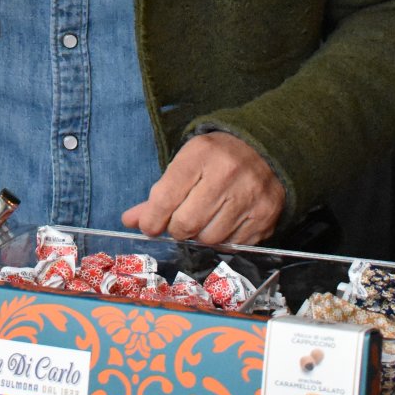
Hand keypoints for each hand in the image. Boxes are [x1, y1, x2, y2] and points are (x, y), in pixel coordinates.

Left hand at [121, 132, 284, 245]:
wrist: (264, 150)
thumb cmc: (216, 158)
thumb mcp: (185, 163)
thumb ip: (158, 194)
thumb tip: (130, 221)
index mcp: (201, 155)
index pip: (165, 198)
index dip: (152, 219)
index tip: (149, 226)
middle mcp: (227, 175)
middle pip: (186, 224)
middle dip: (176, 228)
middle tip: (179, 221)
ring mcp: (250, 197)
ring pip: (208, 239)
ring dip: (200, 236)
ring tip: (204, 219)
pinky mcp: (265, 217)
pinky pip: (232, 245)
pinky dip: (222, 240)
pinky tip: (224, 222)